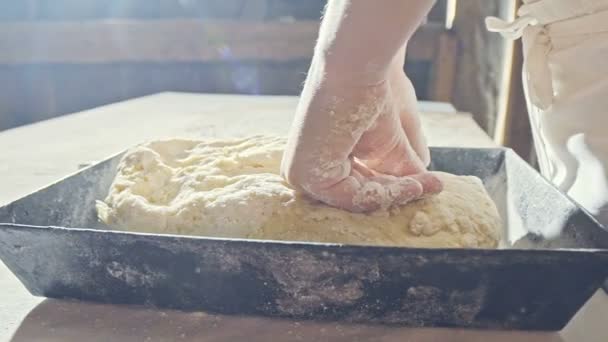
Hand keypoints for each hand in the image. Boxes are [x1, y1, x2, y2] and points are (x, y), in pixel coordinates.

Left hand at [281, 54, 441, 211]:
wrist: (356, 67)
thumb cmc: (374, 94)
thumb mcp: (390, 144)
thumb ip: (402, 170)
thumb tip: (428, 190)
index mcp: (322, 159)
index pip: (358, 187)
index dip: (394, 189)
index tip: (428, 186)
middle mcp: (306, 169)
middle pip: (358, 197)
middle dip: (397, 194)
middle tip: (431, 188)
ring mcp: (300, 173)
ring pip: (356, 201)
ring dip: (394, 194)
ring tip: (422, 185)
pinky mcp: (301, 174)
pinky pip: (349, 199)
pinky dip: (382, 194)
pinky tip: (409, 185)